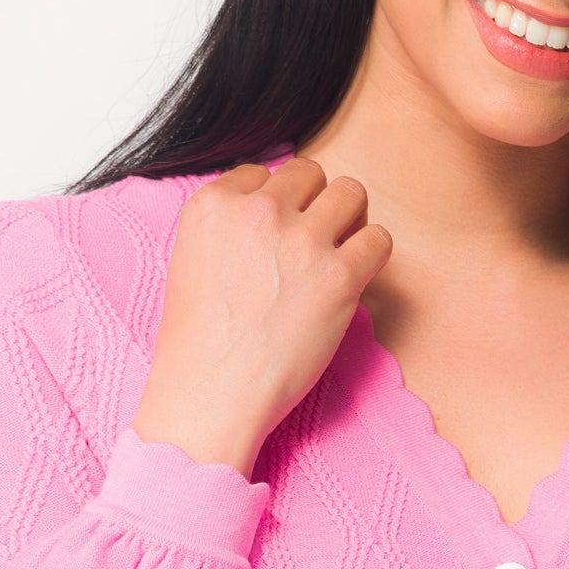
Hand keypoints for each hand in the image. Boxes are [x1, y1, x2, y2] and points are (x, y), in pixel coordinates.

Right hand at [131, 156, 389, 479]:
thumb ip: (227, 225)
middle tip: (312, 244)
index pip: (263, 173)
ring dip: (349, 219)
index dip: (275, 204)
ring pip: (351, 192)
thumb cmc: (197, 343)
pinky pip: (379, 239)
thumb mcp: (189, 260)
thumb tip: (269, 208)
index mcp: (214, 203)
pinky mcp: (339, 277)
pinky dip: (371, 256)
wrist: (211, 395)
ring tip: (337, 254)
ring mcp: (302, 241)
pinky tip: (353, 279)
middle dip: (314, 203)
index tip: (273, 238)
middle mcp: (259, 211)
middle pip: (310, 173)